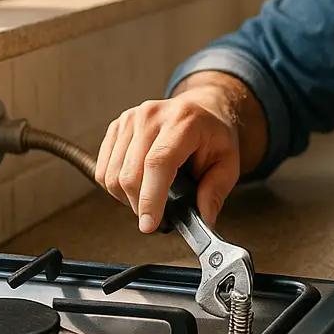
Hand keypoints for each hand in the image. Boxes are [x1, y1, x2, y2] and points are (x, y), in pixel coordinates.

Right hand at [94, 87, 241, 233]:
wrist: (202, 109)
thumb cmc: (213, 135)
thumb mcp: (229, 162)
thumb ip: (216, 191)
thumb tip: (203, 219)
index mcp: (184, 122)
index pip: (158, 163)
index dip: (151, 198)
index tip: (149, 224)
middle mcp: (152, 116)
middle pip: (130, 174)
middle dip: (141, 205)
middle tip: (158, 216)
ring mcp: (130, 119)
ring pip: (112, 175)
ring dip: (127, 198)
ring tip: (150, 198)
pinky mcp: (116, 126)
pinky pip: (104, 169)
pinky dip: (116, 187)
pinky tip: (137, 185)